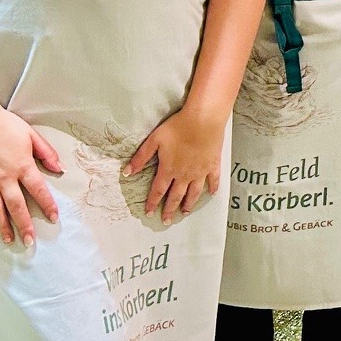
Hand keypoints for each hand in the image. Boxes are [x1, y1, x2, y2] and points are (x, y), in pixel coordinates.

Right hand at [0, 105, 61, 245]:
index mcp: (22, 166)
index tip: (53, 218)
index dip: (48, 205)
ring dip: (2, 226)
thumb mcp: (31, 135)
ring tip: (9, 239)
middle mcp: (4, 177)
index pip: (39, 190)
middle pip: (17, 206)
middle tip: (30, 241)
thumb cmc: (3, 124)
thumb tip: (59, 167)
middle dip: (25, 225)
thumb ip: (46, 153)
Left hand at [127, 106, 225, 223]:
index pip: (158, 191)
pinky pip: (213, 180)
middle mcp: (184, 175)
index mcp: (169, 169)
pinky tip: (212, 194)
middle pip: (176, 196)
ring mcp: (200, 171)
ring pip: (194, 193)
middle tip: (166, 221)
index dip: (153, 203)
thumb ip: (141, 157)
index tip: (149, 212)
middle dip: (169, 209)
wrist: (203, 119)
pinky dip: (212, 188)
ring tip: (185, 213)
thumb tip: (127, 172)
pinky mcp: (213, 164)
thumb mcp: (154, 140)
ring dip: (189, 204)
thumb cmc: (178, 127)